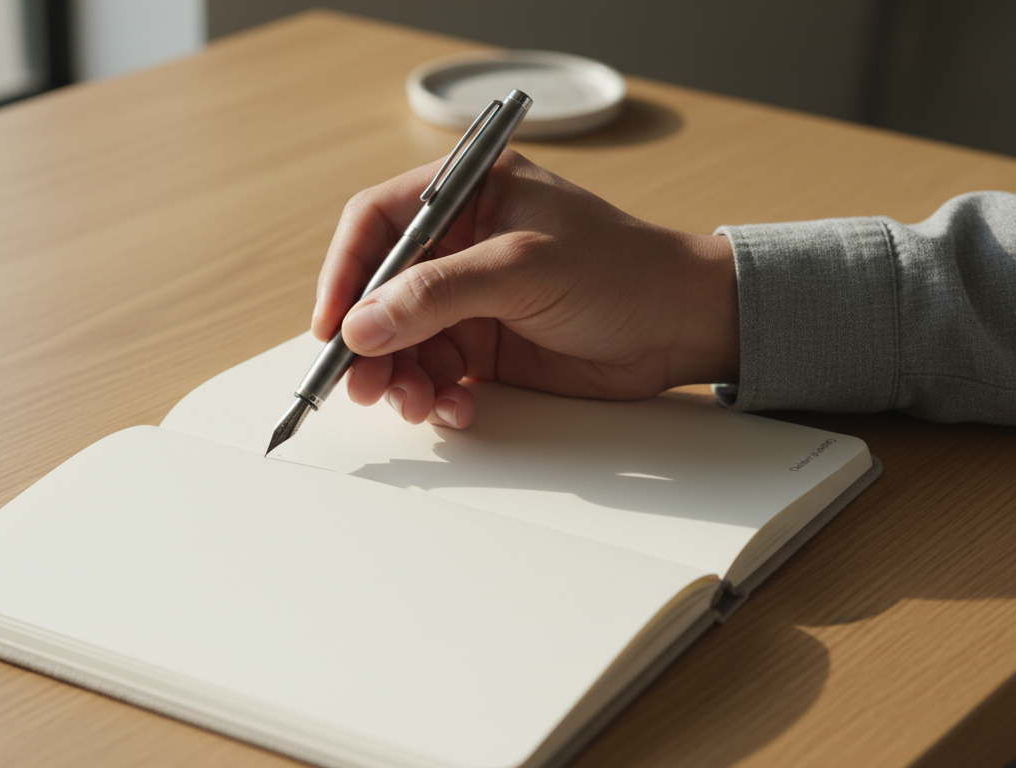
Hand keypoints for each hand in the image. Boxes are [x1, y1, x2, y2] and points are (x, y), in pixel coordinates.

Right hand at [311, 150, 738, 427]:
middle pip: (380, 290)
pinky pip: (435, 372)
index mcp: (467, 194)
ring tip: (414, 403)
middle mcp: (461, 244)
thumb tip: (364, 323)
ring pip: (401, 340)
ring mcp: (471, 298)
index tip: (333, 324)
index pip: (377, 223)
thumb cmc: (622, 269)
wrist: (681, 324)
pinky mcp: (485, 345)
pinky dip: (435, 395)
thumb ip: (439, 294)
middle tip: (362, 383)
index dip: (345, 272)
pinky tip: (454, 407)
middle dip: (368, 340)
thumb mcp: (524, 268)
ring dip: (399, 377)